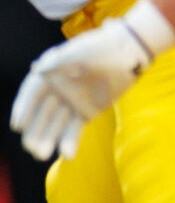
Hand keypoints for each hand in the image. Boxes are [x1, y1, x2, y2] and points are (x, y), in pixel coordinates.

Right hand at [11, 15, 160, 159]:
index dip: (24, 109)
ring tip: (41, 155)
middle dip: (35, 131)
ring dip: (48, 139)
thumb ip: (57, 61)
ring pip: (55, 124)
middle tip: (31, 149)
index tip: (18, 126)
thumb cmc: (101, 47)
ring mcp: (71, 102)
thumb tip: (36, 69)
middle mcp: (57, 90)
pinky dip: (70, 141)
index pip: (31, 94)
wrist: (129, 51)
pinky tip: (68, 155)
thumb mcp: (77, 51)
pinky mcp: (87, 112)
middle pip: (41, 114)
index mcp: (50, 74)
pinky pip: (75, 128)